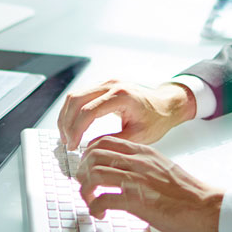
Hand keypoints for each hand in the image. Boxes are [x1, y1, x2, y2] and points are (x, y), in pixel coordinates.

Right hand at [57, 79, 194, 150]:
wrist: (165, 104)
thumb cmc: (156, 119)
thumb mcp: (137, 136)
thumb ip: (112, 142)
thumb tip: (89, 149)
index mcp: (121, 96)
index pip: (88, 112)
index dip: (76, 130)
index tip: (73, 147)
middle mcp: (111, 85)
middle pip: (76, 100)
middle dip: (67, 123)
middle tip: (66, 143)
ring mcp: (106, 83)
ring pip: (74, 96)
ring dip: (66, 116)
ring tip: (66, 137)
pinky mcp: (102, 86)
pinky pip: (80, 96)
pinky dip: (72, 111)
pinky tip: (72, 126)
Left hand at [76, 136, 222, 231]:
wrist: (207, 207)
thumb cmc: (188, 193)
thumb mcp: (163, 168)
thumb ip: (143, 167)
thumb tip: (124, 174)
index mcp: (144, 152)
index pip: (104, 142)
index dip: (88, 155)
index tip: (87, 168)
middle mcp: (137, 162)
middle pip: (94, 155)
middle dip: (82, 171)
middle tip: (84, 186)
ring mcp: (137, 180)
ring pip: (94, 174)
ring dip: (85, 190)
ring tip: (90, 201)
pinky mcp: (137, 200)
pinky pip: (103, 199)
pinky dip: (95, 207)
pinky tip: (100, 213)